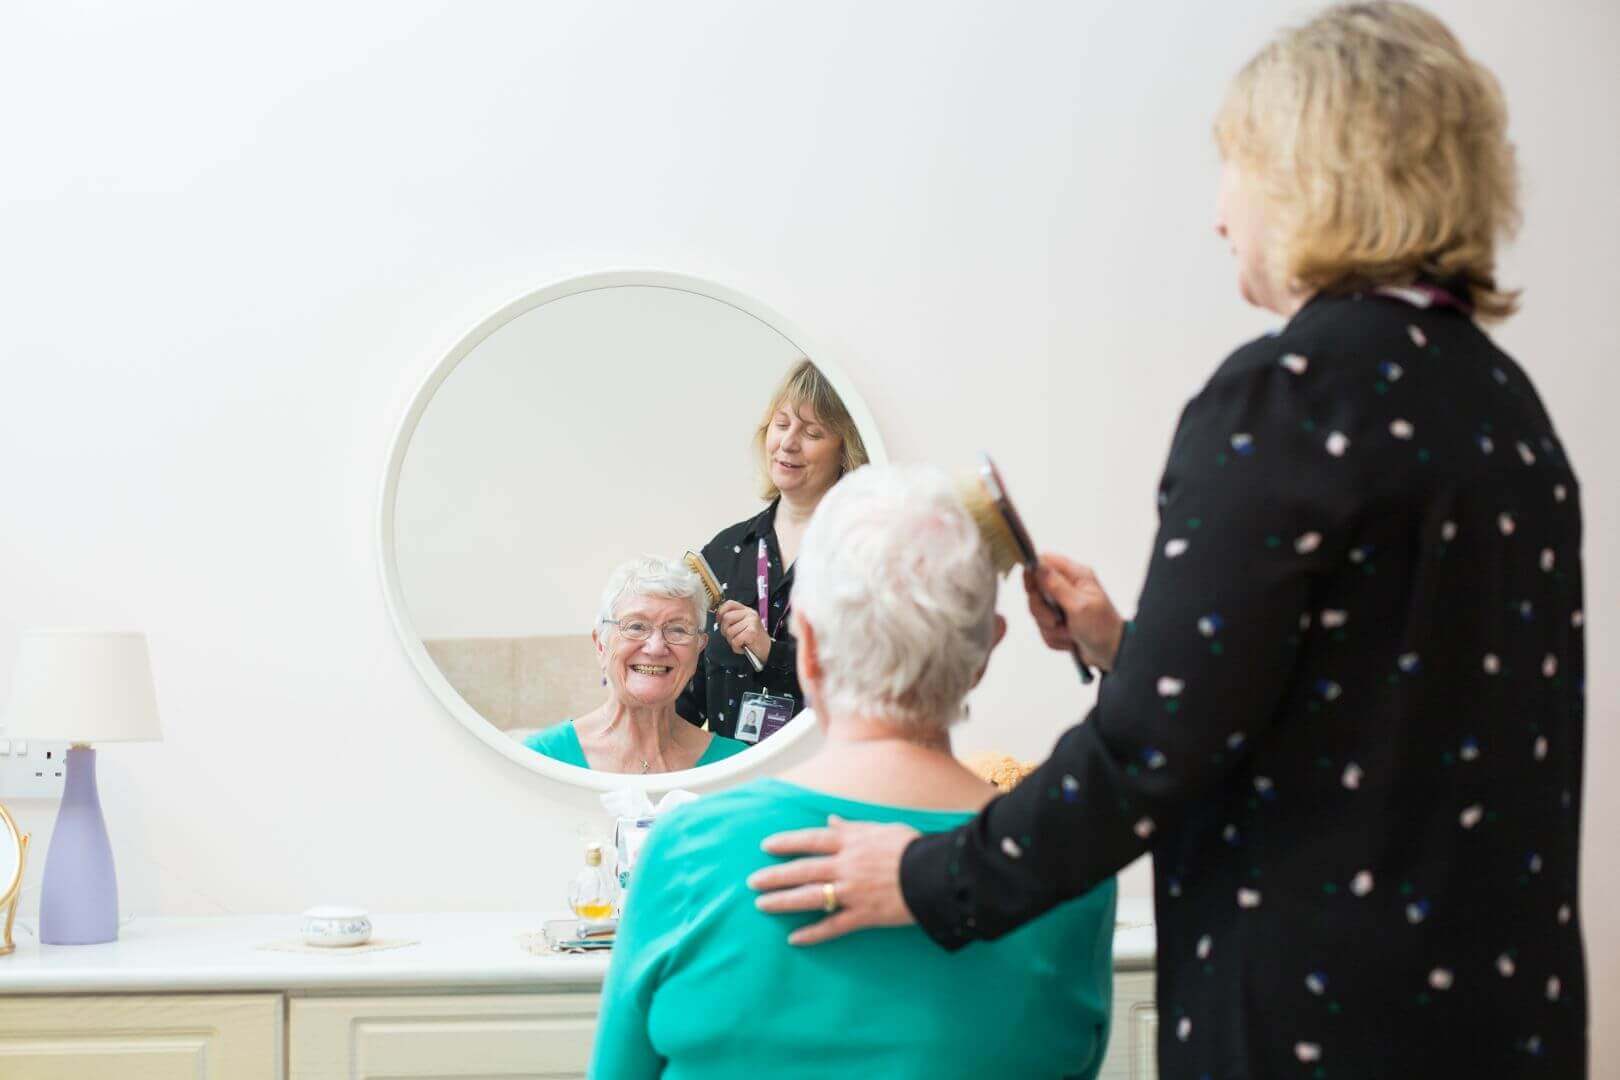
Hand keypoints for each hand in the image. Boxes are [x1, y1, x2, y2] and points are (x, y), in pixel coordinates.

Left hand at [715, 600, 771, 660]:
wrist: (767, 649)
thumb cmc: (753, 639)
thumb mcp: (744, 625)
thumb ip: (733, 619)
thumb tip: (719, 618)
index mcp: (747, 611)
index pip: (729, 604)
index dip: (720, 612)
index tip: (719, 620)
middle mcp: (750, 614)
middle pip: (727, 618)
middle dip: (725, 630)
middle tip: (732, 636)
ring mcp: (752, 623)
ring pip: (729, 631)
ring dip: (732, 641)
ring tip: (740, 642)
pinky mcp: (752, 633)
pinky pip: (735, 640)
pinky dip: (736, 647)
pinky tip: (743, 647)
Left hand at [747, 815, 918, 944]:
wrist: (937, 874)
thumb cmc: (912, 847)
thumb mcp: (882, 829)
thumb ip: (853, 827)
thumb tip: (831, 820)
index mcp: (851, 842)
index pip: (810, 840)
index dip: (786, 842)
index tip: (766, 846)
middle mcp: (846, 866)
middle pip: (802, 870)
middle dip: (774, 876)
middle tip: (753, 881)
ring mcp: (852, 892)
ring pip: (809, 897)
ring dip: (783, 901)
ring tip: (762, 905)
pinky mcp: (863, 915)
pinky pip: (832, 926)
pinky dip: (813, 933)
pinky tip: (794, 939)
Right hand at [1024, 553, 1124, 670]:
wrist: (1112, 655)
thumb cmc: (1103, 628)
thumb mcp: (1079, 605)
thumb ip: (1056, 585)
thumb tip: (1038, 565)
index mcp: (1076, 576)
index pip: (1045, 562)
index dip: (1033, 573)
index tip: (1033, 590)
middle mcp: (1067, 587)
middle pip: (1035, 589)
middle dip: (1042, 610)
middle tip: (1056, 620)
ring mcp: (1062, 605)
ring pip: (1038, 612)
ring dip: (1050, 627)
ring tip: (1069, 632)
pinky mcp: (1058, 621)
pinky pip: (1043, 628)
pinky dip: (1055, 637)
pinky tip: (1070, 639)